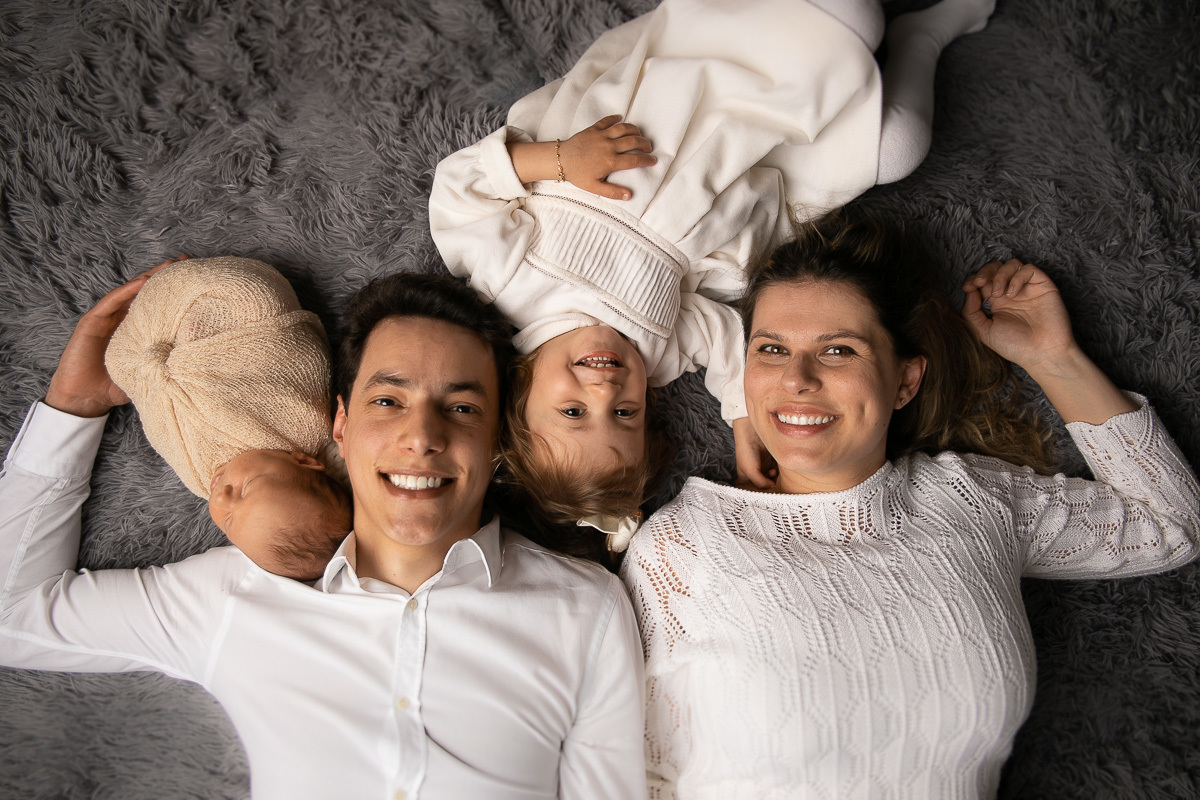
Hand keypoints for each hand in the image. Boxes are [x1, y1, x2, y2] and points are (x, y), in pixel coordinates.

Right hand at [44, 257, 185, 416]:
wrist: (85, 398)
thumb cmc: (115, 386)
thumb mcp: (148, 371)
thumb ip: (166, 363)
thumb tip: (197, 364)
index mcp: (138, 328)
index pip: (159, 304)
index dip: (176, 291)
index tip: (198, 277)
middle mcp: (123, 319)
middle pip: (147, 292)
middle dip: (166, 275)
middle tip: (188, 260)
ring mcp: (107, 318)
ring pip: (130, 292)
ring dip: (149, 276)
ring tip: (170, 265)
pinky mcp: (92, 322)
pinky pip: (111, 302)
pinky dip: (126, 290)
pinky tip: (143, 281)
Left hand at [559, 115, 655, 199]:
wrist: (560, 160)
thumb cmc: (577, 175)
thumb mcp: (594, 187)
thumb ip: (612, 192)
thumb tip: (629, 195)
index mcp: (610, 161)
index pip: (634, 160)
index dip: (646, 160)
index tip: (653, 161)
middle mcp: (609, 146)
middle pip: (633, 141)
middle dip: (645, 143)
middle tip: (649, 147)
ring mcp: (602, 136)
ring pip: (624, 128)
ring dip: (635, 130)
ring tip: (639, 135)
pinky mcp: (594, 129)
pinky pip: (607, 120)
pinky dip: (615, 118)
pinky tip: (621, 119)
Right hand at [733, 417, 776, 488]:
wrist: (753, 432)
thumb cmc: (746, 452)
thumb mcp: (750, 471)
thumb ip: (761, 483)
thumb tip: (773, 486)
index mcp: (744, 478)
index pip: (751, 491)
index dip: (757, 494)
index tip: (764, 495)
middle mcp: (754, 474)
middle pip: (763, 486)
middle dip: (768, 486)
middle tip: (771, 482)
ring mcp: (763, 468)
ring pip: (771, 479)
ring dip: (774, 478)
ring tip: (772, 471)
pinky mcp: (771, 461)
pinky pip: (777, 471)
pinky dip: (778, 471)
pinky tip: (776, 468)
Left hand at [961, 259, 1076, 373]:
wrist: (1042, 354)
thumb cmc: (1015, 346)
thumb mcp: (984, 331)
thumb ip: (971, 312)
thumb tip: (969, 291)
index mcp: (996, 302)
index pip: (983, 281)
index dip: (973, 279)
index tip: (967, 288)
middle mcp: (1011, 293)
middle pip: (995, 268)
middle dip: (984, 272)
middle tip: (979, 283)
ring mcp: (1027, 288)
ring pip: (1011, 264)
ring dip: (1000, 275)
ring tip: (998, 293)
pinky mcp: (1043, 286)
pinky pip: (1028, 269)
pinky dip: (1017, 278)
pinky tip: (1013, 294)